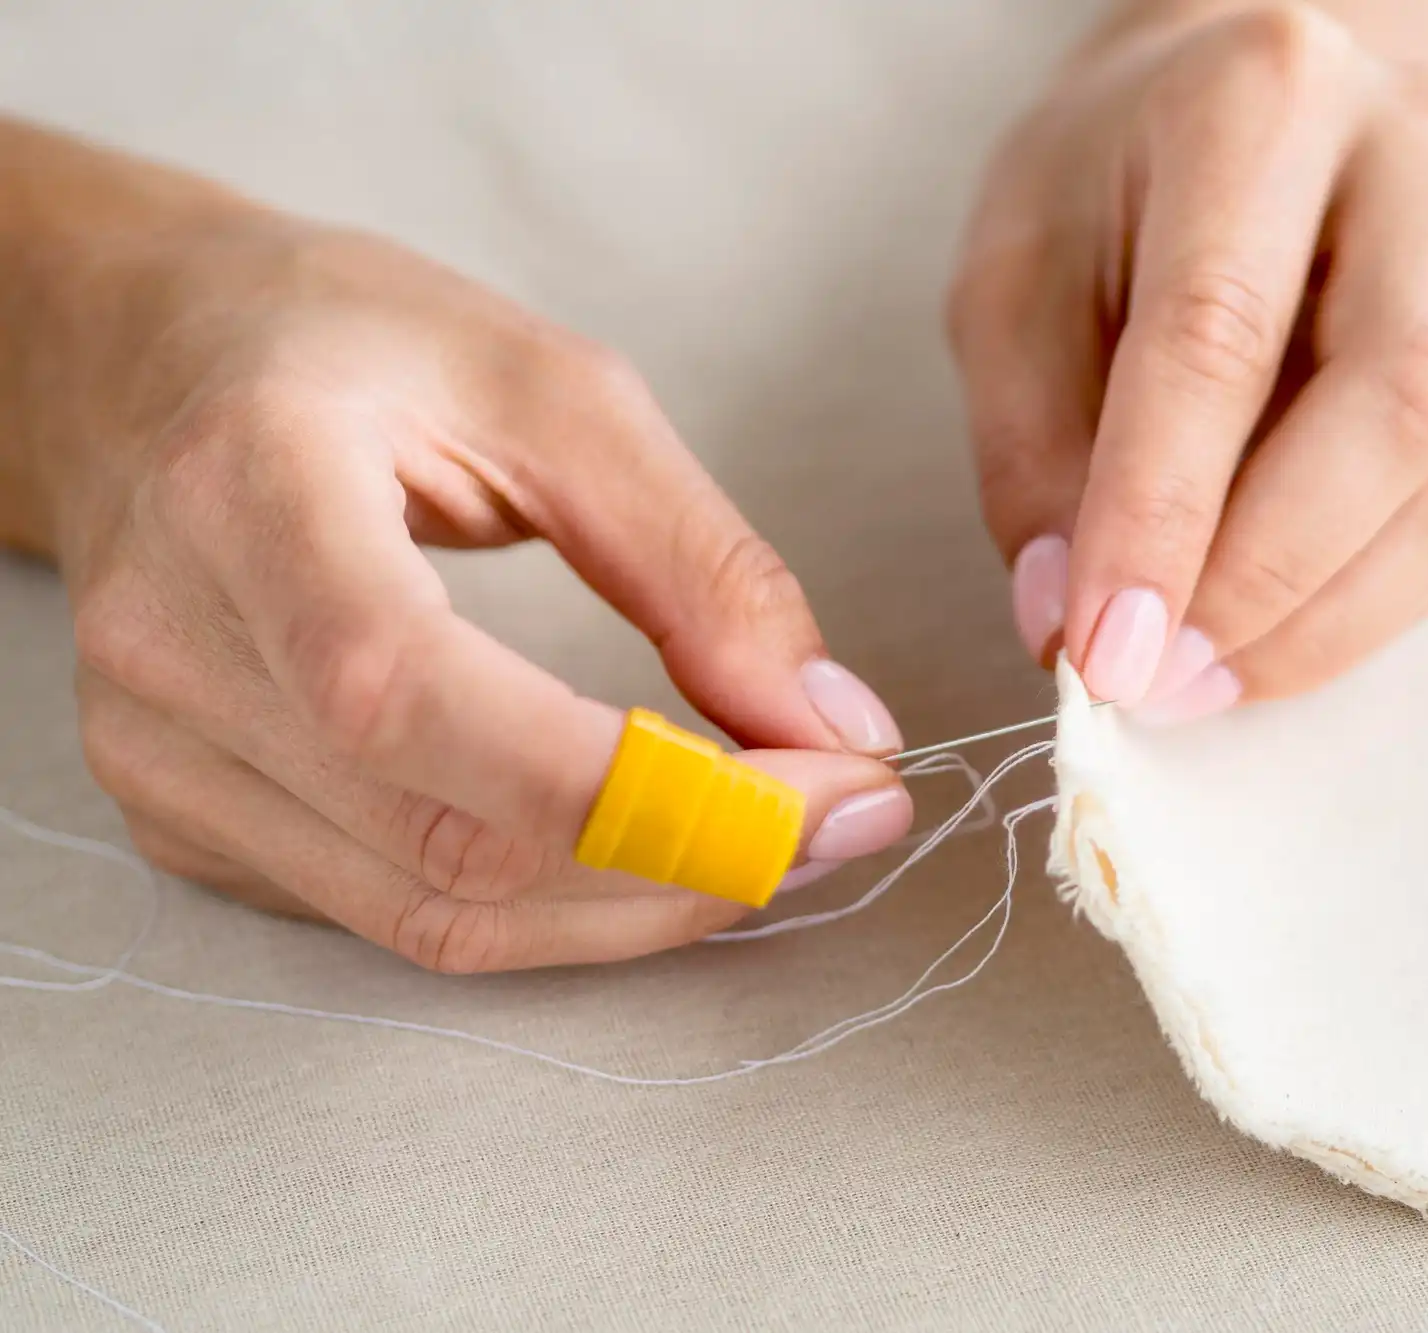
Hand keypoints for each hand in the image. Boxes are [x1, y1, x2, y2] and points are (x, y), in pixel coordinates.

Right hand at [20, 201, 911, 970]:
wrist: (141, 361)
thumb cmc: (343, 345)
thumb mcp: (553, 390)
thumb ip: (701, 561)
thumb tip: (835, 728)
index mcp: (250, 491)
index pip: (418, 701)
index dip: (645, 788)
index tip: (828, 791)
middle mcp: (175, 648)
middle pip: (451, 844)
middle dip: (685, 862)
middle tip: (832, 819)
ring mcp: (160, 754)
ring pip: (434, 917)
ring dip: (635, 908)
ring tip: (759, 837)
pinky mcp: (184, 817)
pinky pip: (393, 915)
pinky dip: (548, 904)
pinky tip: (634, 842)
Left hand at [949, 0, 1427, 720]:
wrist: (1257, 80)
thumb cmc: (1114, 179)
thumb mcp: (1013, 275)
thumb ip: (1029, 446)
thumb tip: (1067, 626)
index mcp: (1259, 99)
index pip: (1221, 330)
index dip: (1163, 511)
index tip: (1105, 652)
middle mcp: (1416, 153)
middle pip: (1402, 396)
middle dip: (1274, 577)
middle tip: (1166, 680)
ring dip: (1335, 616)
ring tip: (1212, 677)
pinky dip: (1375, 596)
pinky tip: (1283, 627)